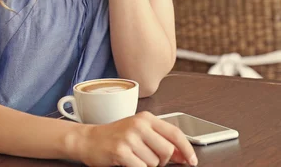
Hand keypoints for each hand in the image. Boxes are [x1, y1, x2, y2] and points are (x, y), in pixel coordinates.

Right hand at [76, 111, 197, 166]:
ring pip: (154, 163)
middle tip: (150, 160)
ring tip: (134, 158)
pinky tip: (128, 162)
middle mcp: (139, 125)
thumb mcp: (139, 131)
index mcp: (146, 118)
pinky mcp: (121, 152)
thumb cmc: (115, 136)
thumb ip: (160, 139)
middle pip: (167, 151)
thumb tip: (182, 154)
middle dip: (162, 161)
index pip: (175, 133)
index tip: (192, 161)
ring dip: (146, 166)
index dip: (187, 149)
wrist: (88, 140)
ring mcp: (129, 138)